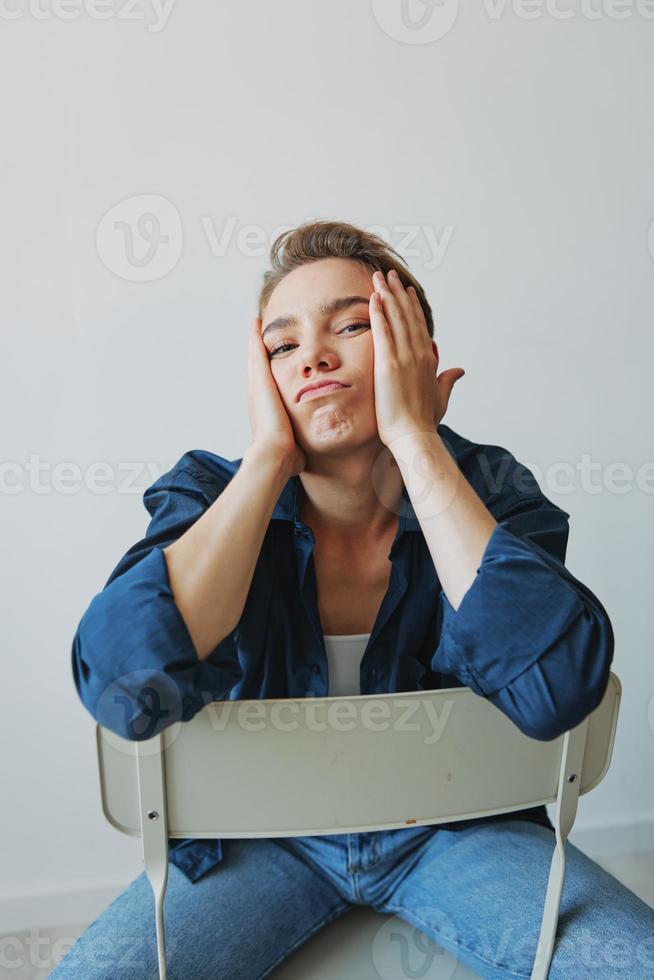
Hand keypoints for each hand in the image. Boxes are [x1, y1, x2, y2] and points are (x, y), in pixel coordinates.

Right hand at [246, 317, 305, 476]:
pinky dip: (255, 340)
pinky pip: (257, 355)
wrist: (275, 456)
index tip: (267, 366)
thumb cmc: (287, 459)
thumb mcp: (294, 449)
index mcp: (265, 412)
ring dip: (254, 343)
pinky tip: (256, 325)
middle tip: (255, 337)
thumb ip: (299, 447)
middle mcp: (257, 398)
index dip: (264, 377)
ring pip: (254, 360)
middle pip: (256, 370)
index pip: (265, 389)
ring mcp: (257, 389)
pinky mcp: (261, 382)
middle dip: (256, 355)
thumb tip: (305, 456)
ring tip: (254, 326)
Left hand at [369, 269, 464, 447]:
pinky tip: (374, 298)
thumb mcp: (440, 397)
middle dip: (398, 293)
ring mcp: (405, 357)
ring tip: (379, 278)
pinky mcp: (389, 364)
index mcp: (429, 360)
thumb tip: (459, 370)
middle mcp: (419, 354)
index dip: (412, 306)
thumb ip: (447, 380)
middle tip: (389, 274)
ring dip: (387, 295)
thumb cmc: (425, 422)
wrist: (414, 436)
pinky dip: (379, 313)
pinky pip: (383, 332)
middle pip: (408, 316)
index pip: (419, 326)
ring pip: (396, 318)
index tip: (405, 291)